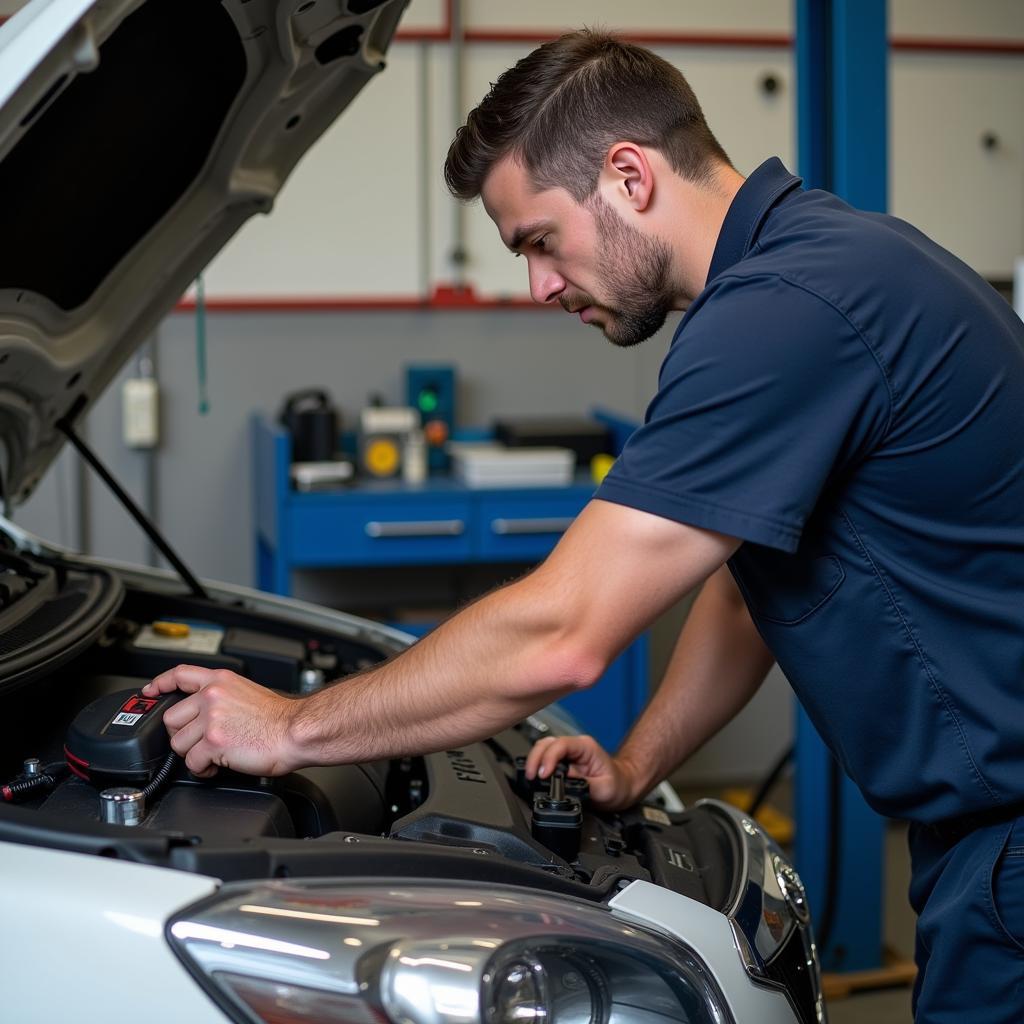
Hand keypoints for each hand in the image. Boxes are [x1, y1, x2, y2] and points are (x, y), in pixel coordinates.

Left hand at [142, 665, 300, 778]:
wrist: (295, 731)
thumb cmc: (279, 718)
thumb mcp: (247, 692)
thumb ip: (222, 697)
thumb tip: (206, 714)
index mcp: (220, 681)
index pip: (180, 674)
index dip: (160, 683)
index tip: (150, 690)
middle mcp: (212, 696)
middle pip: (172, 718)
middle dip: (183, 735)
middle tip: (203, 742)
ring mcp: (211, 718)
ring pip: (179, 744)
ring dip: (194, 754)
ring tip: (216, 754)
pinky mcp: (212, 742)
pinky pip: (192, 762)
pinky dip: (204, 768)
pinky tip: (219, 764)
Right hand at [525, 734, 640, 810]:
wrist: (621, 787)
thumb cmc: (616, 785)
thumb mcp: (604, 789)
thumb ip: (583, 785)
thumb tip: (563, 784)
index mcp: (585, 747)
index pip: (560, 745)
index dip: (548, 758)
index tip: (543, 774)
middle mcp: (574, 746)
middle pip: (547, 743)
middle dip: (535, 759)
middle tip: (532, 777)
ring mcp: (567, 752)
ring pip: (542, 748)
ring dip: (534, 761)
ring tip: (531, 777)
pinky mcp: (562, 761)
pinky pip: (544, 757)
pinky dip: (537, 765)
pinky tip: (536, 776)